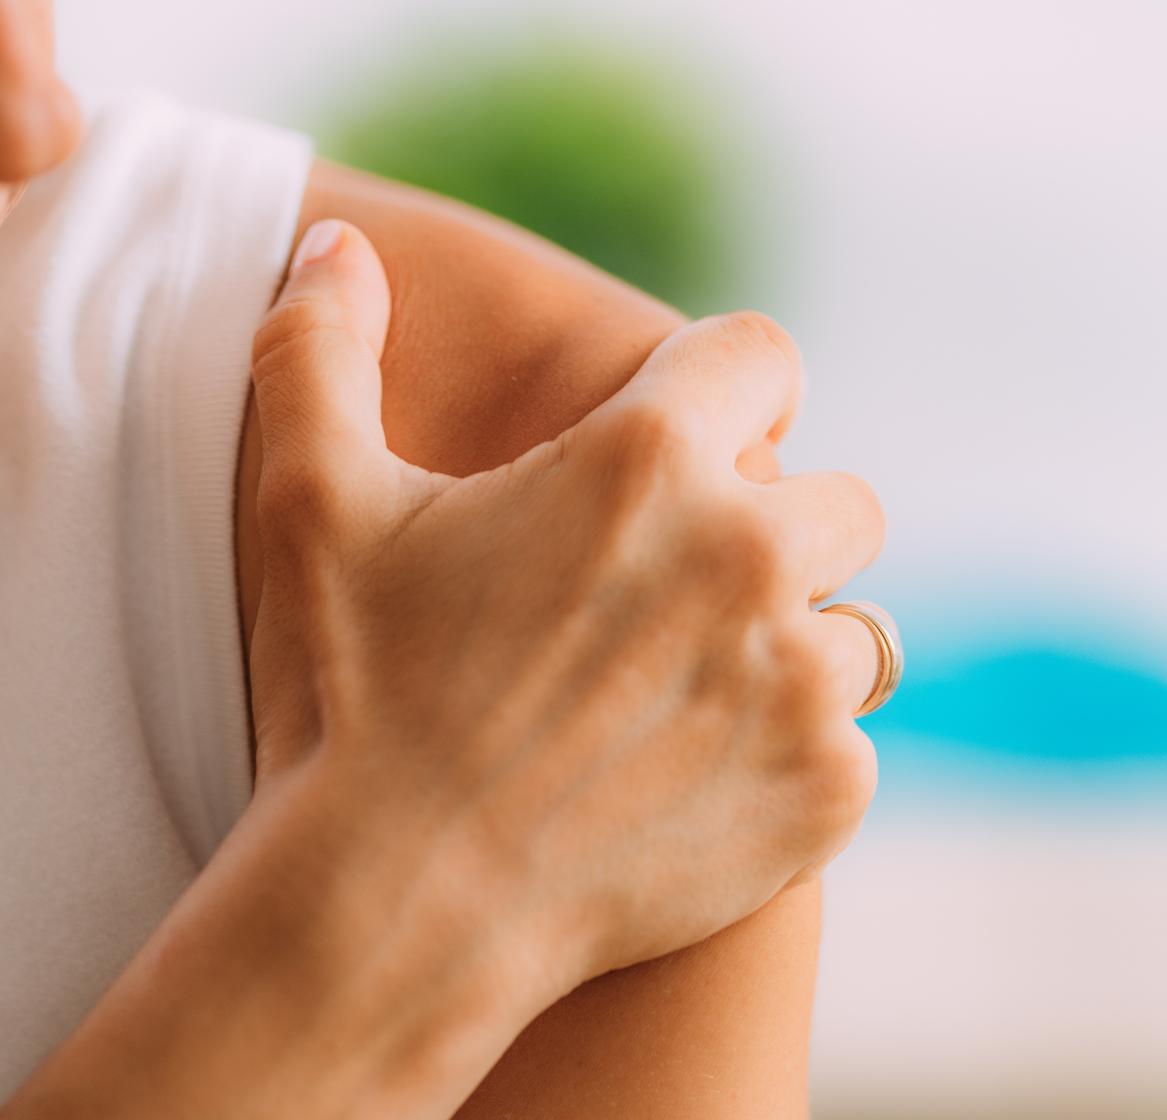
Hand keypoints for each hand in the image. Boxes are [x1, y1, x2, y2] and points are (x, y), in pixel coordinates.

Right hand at [3, 220, 885, 1119]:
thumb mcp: (310, 503)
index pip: (762, 355)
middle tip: (666, 589)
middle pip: (836, 495)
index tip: (674, 442)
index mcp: (649, 459)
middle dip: (766, 524)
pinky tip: (687, 781)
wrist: (394, 906)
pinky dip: (788, 757)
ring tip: (683, 689)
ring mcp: (802, 684)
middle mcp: (753, 555)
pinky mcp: (824, 795)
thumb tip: (333, 242)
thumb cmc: (350, 695)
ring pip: (856, 625)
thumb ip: (320, 347)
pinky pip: (849, 746)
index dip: (718, 392)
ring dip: (790, 641)